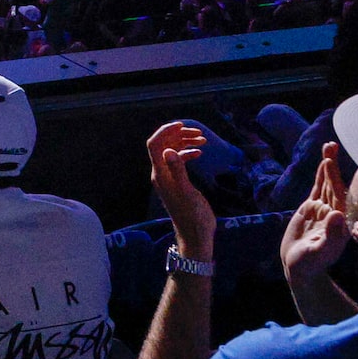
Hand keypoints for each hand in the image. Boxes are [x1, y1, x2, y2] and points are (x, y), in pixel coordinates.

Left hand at [146, 121, 218, 259]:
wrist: (196, 234)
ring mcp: (169, 178)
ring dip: (185, 142)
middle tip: (198, 133)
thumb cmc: (193, 216)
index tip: (182, 125)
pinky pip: (179, 161)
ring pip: (172, 152)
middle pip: (163, 145)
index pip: (155, 145)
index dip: (165, 131)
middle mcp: (161, 174)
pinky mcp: (177, 182)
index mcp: (160, 175)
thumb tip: (168, 151)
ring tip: (203, 140)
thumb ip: (178, 171)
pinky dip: (188, 153)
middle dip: (178, 135)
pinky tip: (199, 153)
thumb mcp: (187, 192)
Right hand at [281, 140, 352, 288]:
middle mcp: (336, 213)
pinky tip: (323, 161)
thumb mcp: (319, 252)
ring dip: (329, 165)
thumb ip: (330, 235)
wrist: (300, 268)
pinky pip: (318, 187)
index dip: (342, 182)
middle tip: (332, 148)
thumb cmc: (310, 264)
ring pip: (327, 183)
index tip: (342, 167)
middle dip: (335, 168)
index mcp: (342, 223)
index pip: (344, 198)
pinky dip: (320, 174)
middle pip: (336, 186)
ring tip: (329, 146)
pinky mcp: (312, 207)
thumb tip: (336, 214)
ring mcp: (324, 209)